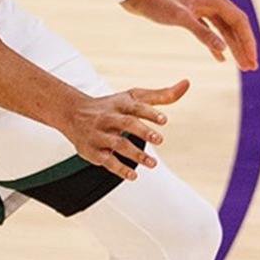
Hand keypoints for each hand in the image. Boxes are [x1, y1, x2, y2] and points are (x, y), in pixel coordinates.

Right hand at [60, 80, 189, 180]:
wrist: (73, 113)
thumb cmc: (112, 105)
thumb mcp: (134, 97)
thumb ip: (161, 94)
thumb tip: (186, 84)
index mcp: (120, 103)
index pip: (136, 106)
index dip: (149, 112)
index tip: (164, 120)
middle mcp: (109, 117)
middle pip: (126, 123)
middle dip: (143, 131)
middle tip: (160, 139)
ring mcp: (99, 134)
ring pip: (117, 143)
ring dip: (136, 154)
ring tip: (153, 163)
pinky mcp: (92, 151)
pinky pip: (105, 160)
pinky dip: (119, 169)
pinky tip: (133, 175)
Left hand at [122, 0, 258, 70]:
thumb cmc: (157, 2)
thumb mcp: (180, 18)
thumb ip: (203, 34)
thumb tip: (225, 50)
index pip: (239, 21)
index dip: (248, 41)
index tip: (252, 60)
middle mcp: (212, 0)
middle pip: (235, 25)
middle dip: (244, 46)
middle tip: (251, 67)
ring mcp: (202, 6)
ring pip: (224, 29)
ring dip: (233, 47)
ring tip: (241, 66)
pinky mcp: (192, 13)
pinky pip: (212, 29)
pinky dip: (217, 44)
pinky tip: (221, 58)